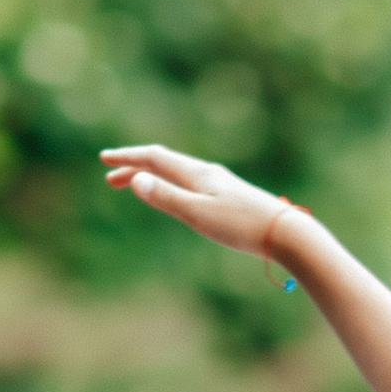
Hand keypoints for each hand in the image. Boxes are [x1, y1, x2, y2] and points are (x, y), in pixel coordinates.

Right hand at [100, 142, 304, 261]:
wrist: (286, 233)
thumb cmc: (242, 226)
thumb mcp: (198, 214)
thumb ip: (166, 197)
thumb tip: (136, 179)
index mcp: (197, 174)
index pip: (155, 158)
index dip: (128, 158)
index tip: (104, 160)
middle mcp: (207, 174)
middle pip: (165, 164)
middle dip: (135, 169)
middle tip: (110, 179)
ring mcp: (220, 185)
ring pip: (178, 174)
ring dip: (153, 178)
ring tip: (136, 186)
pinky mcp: (230, 198)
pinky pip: (191, 185)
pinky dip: (172, 186)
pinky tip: (177, 197)